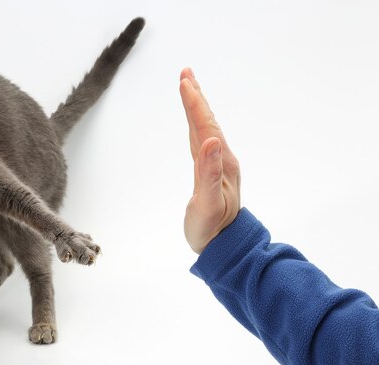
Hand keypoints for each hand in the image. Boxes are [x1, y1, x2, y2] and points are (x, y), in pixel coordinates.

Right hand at [179, 68, 240, 253]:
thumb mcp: (209, 204)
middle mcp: (221, 159)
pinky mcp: (210, 173)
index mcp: (220, 163)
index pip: (206, 126)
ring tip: (189, 89)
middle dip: (196, 97)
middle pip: (207, 121)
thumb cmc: (212, 230)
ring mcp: (216, 165)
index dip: (194, 104)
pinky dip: (197, 126)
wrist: (225, 247)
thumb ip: (209, 172)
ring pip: (205, 129)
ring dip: (197, 108)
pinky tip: (195, 126)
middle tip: (186, 74)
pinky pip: (202, 141)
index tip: (184, 81)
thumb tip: (211, 140)